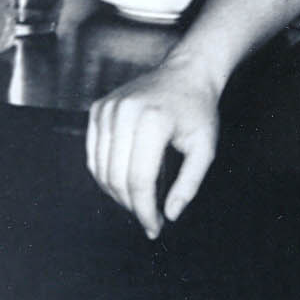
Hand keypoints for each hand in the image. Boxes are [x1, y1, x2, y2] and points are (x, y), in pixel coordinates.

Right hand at [85, 53, 221, 239]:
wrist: (187, 71)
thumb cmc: (199, 111)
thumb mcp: (205, 147)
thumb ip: (189, 183)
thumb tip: (170, 215)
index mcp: (153, 120)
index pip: (139, 179)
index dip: (145, 211)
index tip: (156, 228)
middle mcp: (125, 112)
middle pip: (117, 177)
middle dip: (132, 206)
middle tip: (149, 219)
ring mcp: (107, 108)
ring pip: (100, 170)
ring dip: (117, 194)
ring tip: (140, 201)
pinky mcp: (98, 109)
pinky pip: (93, 155)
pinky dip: (106, 176)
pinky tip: (126, 183)